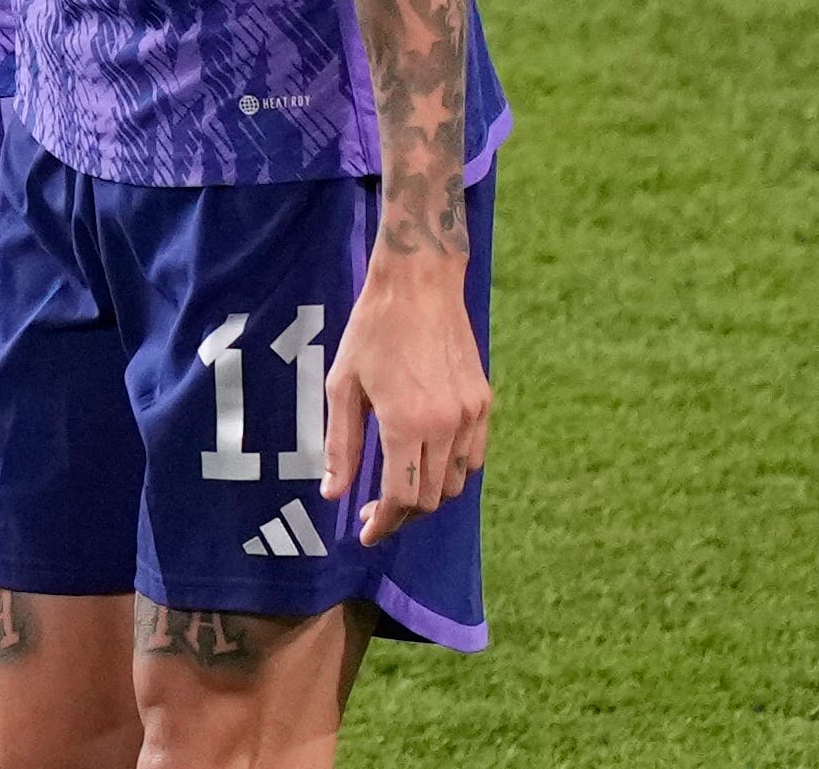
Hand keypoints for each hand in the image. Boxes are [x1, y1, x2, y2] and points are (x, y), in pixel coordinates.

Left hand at [321, 248, 492, 542]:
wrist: (419, 284)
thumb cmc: (372, 331)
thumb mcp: (342, 385)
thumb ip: (340, 444)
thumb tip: (334, 493)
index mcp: (406, 423)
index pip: (402, 497)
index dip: (384, 523)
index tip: (367, 533)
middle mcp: (446, 426)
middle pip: (431, 498)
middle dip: (401, 514)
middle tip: (373, 511)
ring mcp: (471, 415)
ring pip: (457, 482)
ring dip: (428, 496)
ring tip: (398, 488)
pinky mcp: (484, 402)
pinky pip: (474, 456)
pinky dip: (452, 472)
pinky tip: (426, 464)